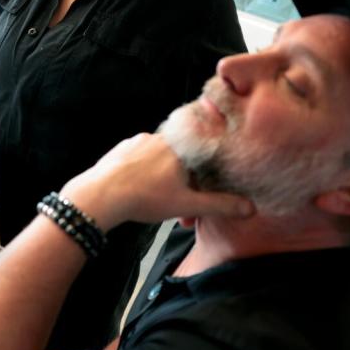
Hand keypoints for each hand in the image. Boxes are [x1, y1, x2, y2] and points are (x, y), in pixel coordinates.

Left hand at [59, 133, 253, 231]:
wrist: (99, 195)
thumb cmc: (144, 197)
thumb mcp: (187, 204)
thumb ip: (220, 205)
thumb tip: (250, 208)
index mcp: (180, 146)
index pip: (205, 153)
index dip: (208, 176)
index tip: (206, 190)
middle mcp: (160, 138)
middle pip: (183, 161)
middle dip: (186, 187)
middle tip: (182, 212)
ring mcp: (138, 142)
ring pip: (161, 161)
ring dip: (166, 183)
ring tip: (159, 207)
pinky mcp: (121, 150)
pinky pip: (142, 161)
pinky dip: (147, 176)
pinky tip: (141, 194)